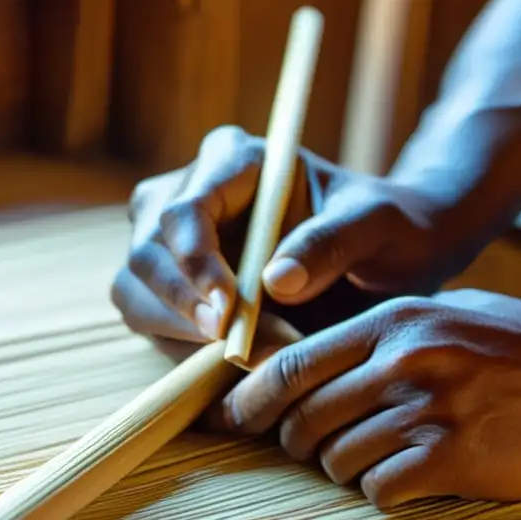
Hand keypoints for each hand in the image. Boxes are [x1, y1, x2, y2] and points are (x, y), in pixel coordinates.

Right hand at [110, 125, 479, 344]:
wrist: (385, 257)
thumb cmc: (385, 228)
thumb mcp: (376, 225)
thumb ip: (331, 242)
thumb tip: (276, 282)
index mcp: (233, 158)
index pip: (186, 209)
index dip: (195, 262)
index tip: (228, 310)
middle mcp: (188, 192)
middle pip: (147, 252)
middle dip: (184, 307)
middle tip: (235, 348)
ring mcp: (171, 242)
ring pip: (135, 291)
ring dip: (179, 333)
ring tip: (246, 356)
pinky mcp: (171, 287)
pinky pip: (151, 320)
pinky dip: (183, 349)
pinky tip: (234, 361)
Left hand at [211, 289, 520, 507]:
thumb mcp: (446, 313)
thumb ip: (377, 334)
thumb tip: (305, 364)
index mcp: (392, 322)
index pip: (292, 364)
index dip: (249, 399)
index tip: (230, 420)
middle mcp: (401, 363)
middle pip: (303, 418)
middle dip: (293, 442)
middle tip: (310, 448)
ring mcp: (428, 411)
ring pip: (335, 459)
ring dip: (339, 469)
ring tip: (372, 461)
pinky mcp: (454, 460)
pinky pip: (379, 489)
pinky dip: (379, 491)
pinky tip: (403, 480)